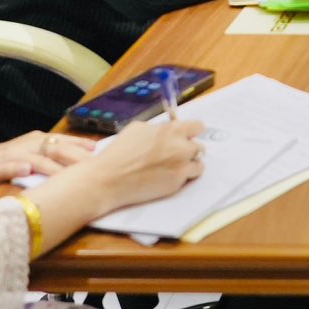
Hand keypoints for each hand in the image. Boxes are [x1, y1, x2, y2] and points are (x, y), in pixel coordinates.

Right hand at [0, 131, 94, 189]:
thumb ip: (55, 155)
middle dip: (74, 157)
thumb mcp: (34, 153)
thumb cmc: (8, 159)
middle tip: (91, 168)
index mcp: (39, 141)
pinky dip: (14, 168)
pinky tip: (25, 170)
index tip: (101, 153)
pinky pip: (4, 167)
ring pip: (33, 159)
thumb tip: (86, 157)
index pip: (65, 141)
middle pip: (55, 149)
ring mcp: (9, 156)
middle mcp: (27, 145)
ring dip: (49, 166)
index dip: (83, 146)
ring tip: (65, 175)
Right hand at [77, 118, 207, 211]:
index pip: (198, 127)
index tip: (189, 136)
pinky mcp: (177, 182)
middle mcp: (180, 146)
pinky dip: (184, 178)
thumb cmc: (119, 153)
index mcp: (172, 130)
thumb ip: (159, 128)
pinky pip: (190, 177)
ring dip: (189, 165)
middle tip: (176, 155)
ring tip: (172, 167)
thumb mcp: (138, 129)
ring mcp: (181, 165)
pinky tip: (169, 177)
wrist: (109, 179)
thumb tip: (168, 129)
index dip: (192, 132)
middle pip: (199, 146)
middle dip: (188, 150)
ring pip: (198, 163)